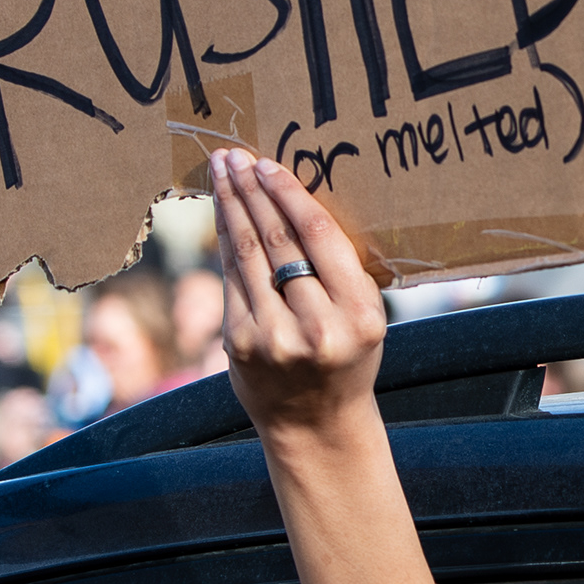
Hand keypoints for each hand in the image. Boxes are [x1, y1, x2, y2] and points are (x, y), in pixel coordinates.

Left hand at [205, 151, 433, 583]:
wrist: (316, 427)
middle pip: (276, 239)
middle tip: (234, 155)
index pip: (318, 237)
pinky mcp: (241, 345)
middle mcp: (317, 327)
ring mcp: (273, 338)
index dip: (287, 194)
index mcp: (359, 315)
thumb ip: (337, 270)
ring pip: (246, 255)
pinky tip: (222, 216)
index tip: (267, 163)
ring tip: (221, 172)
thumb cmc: (346, 359)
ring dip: (230, 207)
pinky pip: (231, 280)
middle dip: (251, 190)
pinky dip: (224, 242)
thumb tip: (291, 199)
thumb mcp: (362, 317)